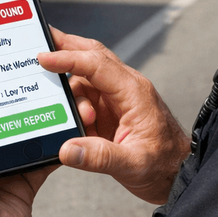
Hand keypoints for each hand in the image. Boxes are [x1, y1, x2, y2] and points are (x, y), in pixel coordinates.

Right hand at [38, 28, 189, 204]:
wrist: (178, 174)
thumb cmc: (164, 165)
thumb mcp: (133, 164)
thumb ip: (99, 157)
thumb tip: (66, 149)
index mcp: (133, 91)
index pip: (96, 64)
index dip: (68, 59)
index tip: (43, 58)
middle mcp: (125, 87)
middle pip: (92, 55)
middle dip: (66, 46)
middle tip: (39, 42)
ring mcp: (118, 97)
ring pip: (86, 78)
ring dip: (72, 93)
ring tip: (81, 122)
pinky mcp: (111, 110)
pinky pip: (86, 97)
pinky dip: (74, 105)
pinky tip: (74, 123)